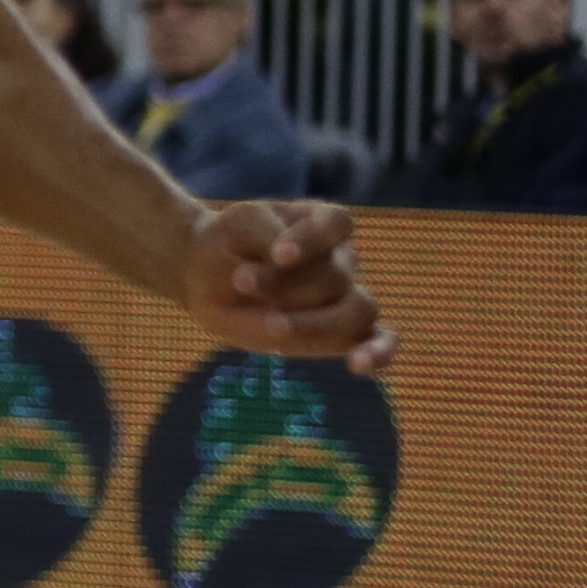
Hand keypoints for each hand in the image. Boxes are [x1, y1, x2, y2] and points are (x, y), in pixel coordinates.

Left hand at [182, 197, 390, 368]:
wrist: (207, 273)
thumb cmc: (227, 243)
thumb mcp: (238, 226)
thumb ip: (264, 233)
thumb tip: (284, 260)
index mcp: (321, 223)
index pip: (337, 224)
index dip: (313, 240)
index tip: (279, 254)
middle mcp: (341, 259)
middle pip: (337, 276)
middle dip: (288, 285)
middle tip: (241, 281)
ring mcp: (347, 295)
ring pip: (357, 311)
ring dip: (314, 323)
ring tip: (273, 325)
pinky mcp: (343, 330)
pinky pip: (380, 338)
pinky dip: (378, 351)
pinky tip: (359, 365)